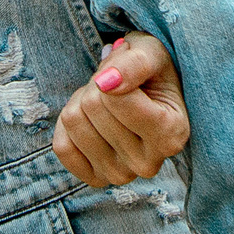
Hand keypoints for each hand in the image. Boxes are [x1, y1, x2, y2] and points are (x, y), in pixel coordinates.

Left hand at [52, 34, 188, 186]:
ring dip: (82, 99)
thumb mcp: (152, 53)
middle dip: (98, 84)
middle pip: (92, 106)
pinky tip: (90, 120)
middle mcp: (149, 164)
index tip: (128, 68)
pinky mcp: (96, 179)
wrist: (145, 94)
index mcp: (172, 135)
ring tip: (105, 100)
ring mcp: (121, 176)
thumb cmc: (151, 71)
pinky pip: (62, 146)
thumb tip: (106, 82)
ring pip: (73, 122)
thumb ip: (135, 64)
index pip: (118, 98)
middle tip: (115, 84)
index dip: (114, 69)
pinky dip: (67, 123)